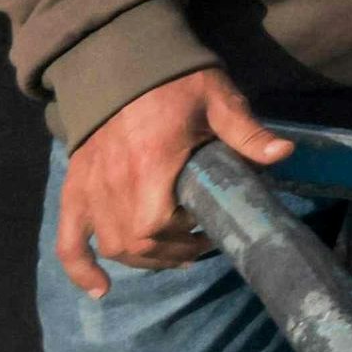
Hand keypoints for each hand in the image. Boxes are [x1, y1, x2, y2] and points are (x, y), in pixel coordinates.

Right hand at [56, 69, 288, 296]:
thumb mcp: (218, 100)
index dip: (185, 236)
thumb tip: (284, 153)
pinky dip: (81, 269)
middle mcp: (113, 185)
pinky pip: (68, 241)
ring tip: (174, 256)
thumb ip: (247, 132)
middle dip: (173, 252)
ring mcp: (89, 190)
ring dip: (143, 260)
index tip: (210, 224)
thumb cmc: (174, 82)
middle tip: (201, 242)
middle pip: (136, 244)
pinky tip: (101, 289)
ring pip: (111, 246)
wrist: (118, 62)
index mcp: (150, 165)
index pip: (158, 226)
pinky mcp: (74, 190)